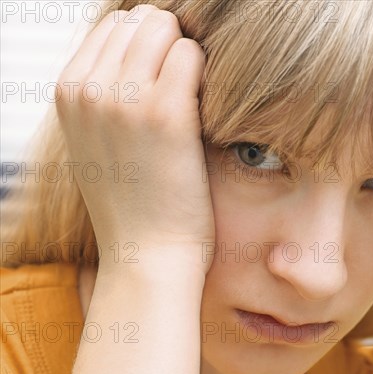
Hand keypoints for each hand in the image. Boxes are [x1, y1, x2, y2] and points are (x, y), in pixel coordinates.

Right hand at [55, 4, 214, 267]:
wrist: (146, 255)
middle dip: (169, 45)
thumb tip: (138, 53)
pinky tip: (206, 110)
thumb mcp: (96, 143)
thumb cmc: (133, 203)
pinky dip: (207, 74)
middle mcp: (89, 88)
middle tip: (183, 89)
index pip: (113, 26)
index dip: (148, 47)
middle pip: (140, 19)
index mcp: (69, 92)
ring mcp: (125, 98)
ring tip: (193, 101)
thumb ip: (104, 97)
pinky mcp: (166, 113)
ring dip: (188, 57)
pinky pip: (192, 55)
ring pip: (167, 29)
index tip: (163, 80)